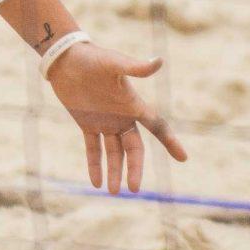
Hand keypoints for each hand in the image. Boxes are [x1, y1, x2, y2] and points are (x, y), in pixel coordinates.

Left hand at [46, 41, 186, 195]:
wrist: (65, 58)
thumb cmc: (92, 57)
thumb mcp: (114, 63)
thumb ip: (135, 67)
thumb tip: (158, 61)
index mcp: (132, 104)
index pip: (156, 126)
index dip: (170, 142)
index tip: (184, 158)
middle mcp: (122, 116)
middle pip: (133, 148)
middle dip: (134, 168)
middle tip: (133, 189)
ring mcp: (104, 121)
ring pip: (114, 153)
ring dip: (114, 172)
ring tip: (113, 192)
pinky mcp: (86, 123)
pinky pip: (93, 148)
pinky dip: (95, 165)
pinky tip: (96, 183)